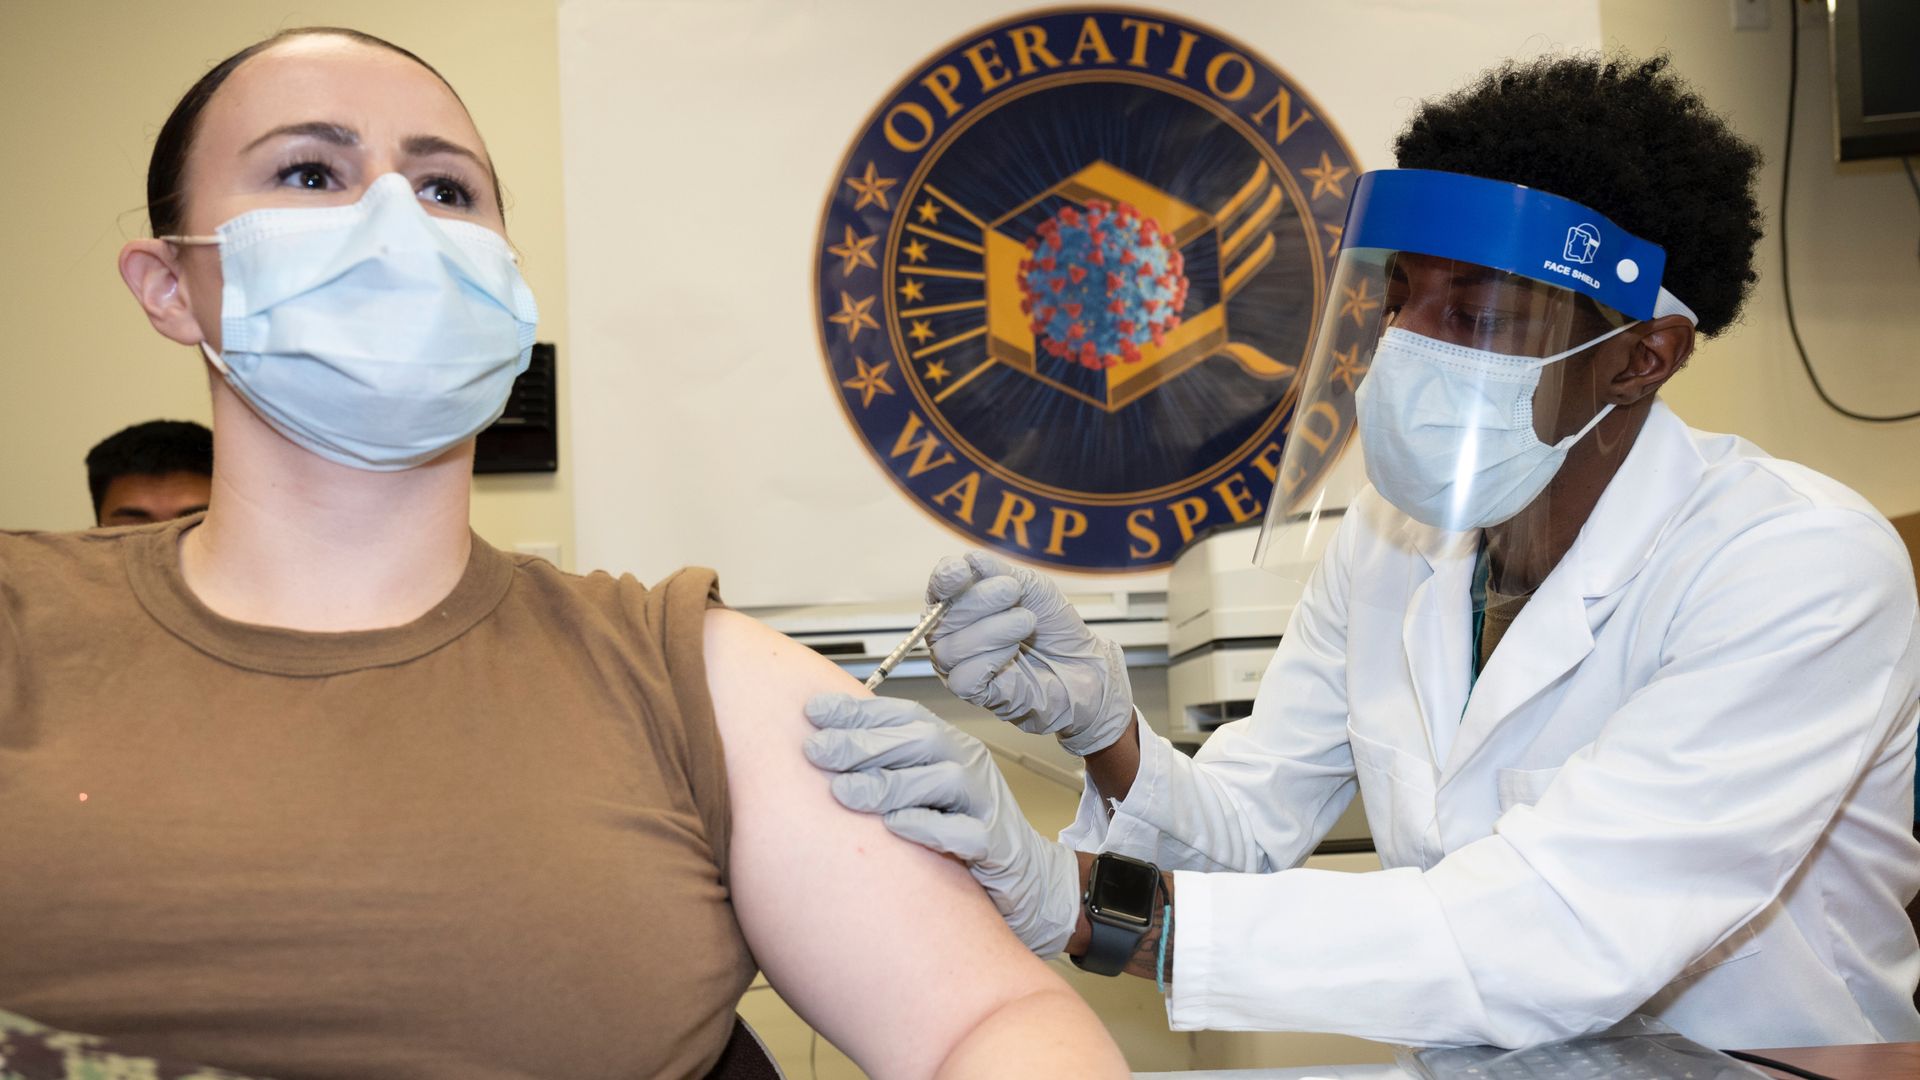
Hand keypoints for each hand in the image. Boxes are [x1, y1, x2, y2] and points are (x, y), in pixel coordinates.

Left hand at [803, 693, 1079, 956]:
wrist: (1028, 877)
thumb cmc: (962, 829)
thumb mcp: (923, 790)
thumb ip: (886, 767)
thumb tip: (823, 747)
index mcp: (950, 746)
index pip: (904, 716)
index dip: (859, 711)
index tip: (813, 712)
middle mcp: (969, 765)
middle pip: (920, 740)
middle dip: (863, 743)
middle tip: (817, 751)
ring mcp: (985, 803)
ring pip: (942, 780)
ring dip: (888, 783)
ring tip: (842, 792)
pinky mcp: (996, 845)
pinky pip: (965, 832)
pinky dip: (928, 826)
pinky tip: (894, 826)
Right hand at [924, 551, 1133, 756]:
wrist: (1082, 664)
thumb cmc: (1053, 626)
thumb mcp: (1031, 587)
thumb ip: (1000, 573)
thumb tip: (972, 559)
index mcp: (962, 604)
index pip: (938, 589)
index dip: (944, 579)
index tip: (962, 571)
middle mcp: (953, 634)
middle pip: (941, 618)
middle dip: (978, 600)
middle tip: (1012, 591)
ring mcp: (960, 666)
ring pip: (949, 649)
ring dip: (991, 630)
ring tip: (1026, 622)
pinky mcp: (975, 693)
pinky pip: (963, 678)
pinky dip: (989, 660)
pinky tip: (1013, 653)